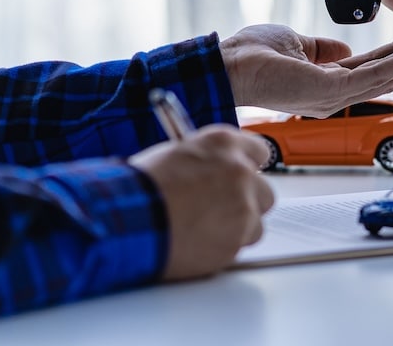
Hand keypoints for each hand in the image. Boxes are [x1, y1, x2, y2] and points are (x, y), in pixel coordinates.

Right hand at [128, 125, 274, 279]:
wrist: (127, 221)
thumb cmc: (140, 188)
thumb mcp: (174, 155)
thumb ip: (206, 162)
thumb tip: (217, 171)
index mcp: (224, 144)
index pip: (259, 151)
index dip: (249, 166)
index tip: (242, 177)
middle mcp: (240, 172)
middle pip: (264, 191)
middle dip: (248, 201)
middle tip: (222, 209)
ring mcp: (243, 208)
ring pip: (254, 223)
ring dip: (236, 228)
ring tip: (202, 230)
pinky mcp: (236, 240)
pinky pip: (238, 246)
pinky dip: (222, 248)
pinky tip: (196, 244)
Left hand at [219, 24, 392, 117]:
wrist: (228, 64)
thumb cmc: (252, 55)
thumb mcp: (296, 43)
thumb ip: (323, 49)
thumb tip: (343, 49)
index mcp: (328, 83)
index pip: (372, 68)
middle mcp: (334, 96)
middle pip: (385, 75)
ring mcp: (333, 97)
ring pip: (384, 78)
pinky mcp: (328, 91)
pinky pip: (371, 77)